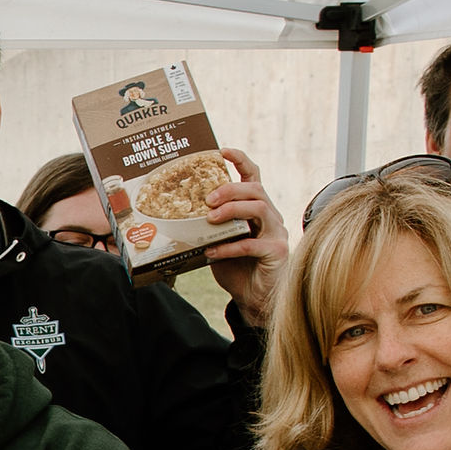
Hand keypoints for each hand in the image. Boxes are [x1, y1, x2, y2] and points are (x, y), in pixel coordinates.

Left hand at [198, 146, 287, 325]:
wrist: (255, 299)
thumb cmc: (236, 268)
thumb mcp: (218, 241)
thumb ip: (207, 226)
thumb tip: (174, 214)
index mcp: (256, 208)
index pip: (253, 176)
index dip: (240, 159)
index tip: (221, 150)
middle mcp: (270, 217)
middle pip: (255, 189)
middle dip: (230, 189)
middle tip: (207, 199)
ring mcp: (276, 233)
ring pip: (260, 209)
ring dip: (232, 210)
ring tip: (210, 218)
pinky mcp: (276, 252)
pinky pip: (252, 244)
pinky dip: (228, 247)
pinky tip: (210, 252)